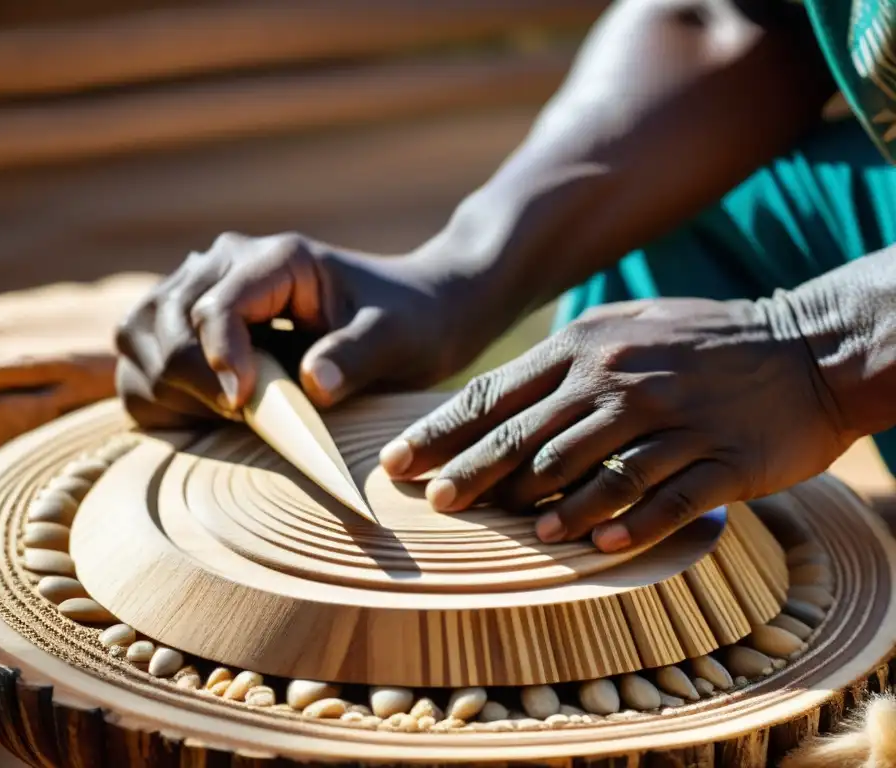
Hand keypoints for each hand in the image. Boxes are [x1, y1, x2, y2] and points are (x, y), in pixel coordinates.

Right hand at [115, 232, 486, 428]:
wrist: (415, 313)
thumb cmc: (411, 322)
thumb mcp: (398, 339)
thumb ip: (357, 356)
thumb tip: (313, 384)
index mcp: (277, 259)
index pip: (217, 304)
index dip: (219, 357)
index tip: (242, 403)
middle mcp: (226, 264)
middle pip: (165, 321)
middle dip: (190, 378)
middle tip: (241, 416)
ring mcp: (202, 290)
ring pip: (137, 333)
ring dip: (164, 382)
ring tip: (220, 412)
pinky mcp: (191, 323)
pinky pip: (139, 353)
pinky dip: (153, 388)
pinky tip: (198, 409)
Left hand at [378, 297, 851, 551]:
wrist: (808, 347)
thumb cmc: (699, 341)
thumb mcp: (623, 327)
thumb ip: (562, 362)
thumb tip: (499, 406)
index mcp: (585, 347)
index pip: (496, 394)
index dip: (442, 431)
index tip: (398, 461)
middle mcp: (619, 381)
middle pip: (526, 437)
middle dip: (471, 474)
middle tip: (434, 503)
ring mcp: (671, 420)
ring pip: (590, 470)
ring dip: (547, 505)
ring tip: (517, 531)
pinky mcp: (720, 458)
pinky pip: (665, 498)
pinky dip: (628, 523)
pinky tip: (598, 546)